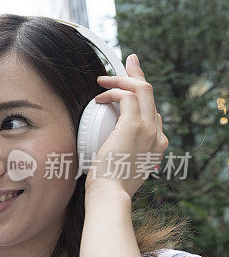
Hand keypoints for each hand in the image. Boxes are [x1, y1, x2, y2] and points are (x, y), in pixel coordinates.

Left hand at [85, 54, 168, 196]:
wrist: (110, 194)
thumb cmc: (108, 185)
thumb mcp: (120, 166)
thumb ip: (120, 153)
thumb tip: (108, 148)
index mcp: (156, 145)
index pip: (152, 113)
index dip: (140, 98)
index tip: (128, 88)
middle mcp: (157, 135)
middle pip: (151, 95)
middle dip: (137, 76)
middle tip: (128, 62)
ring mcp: (148, 129)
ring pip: (142, 90)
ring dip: (121, 80)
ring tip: (103, 80)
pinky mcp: (134, 126)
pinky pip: (128, 97)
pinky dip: (113, 92)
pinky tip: (100, 97)